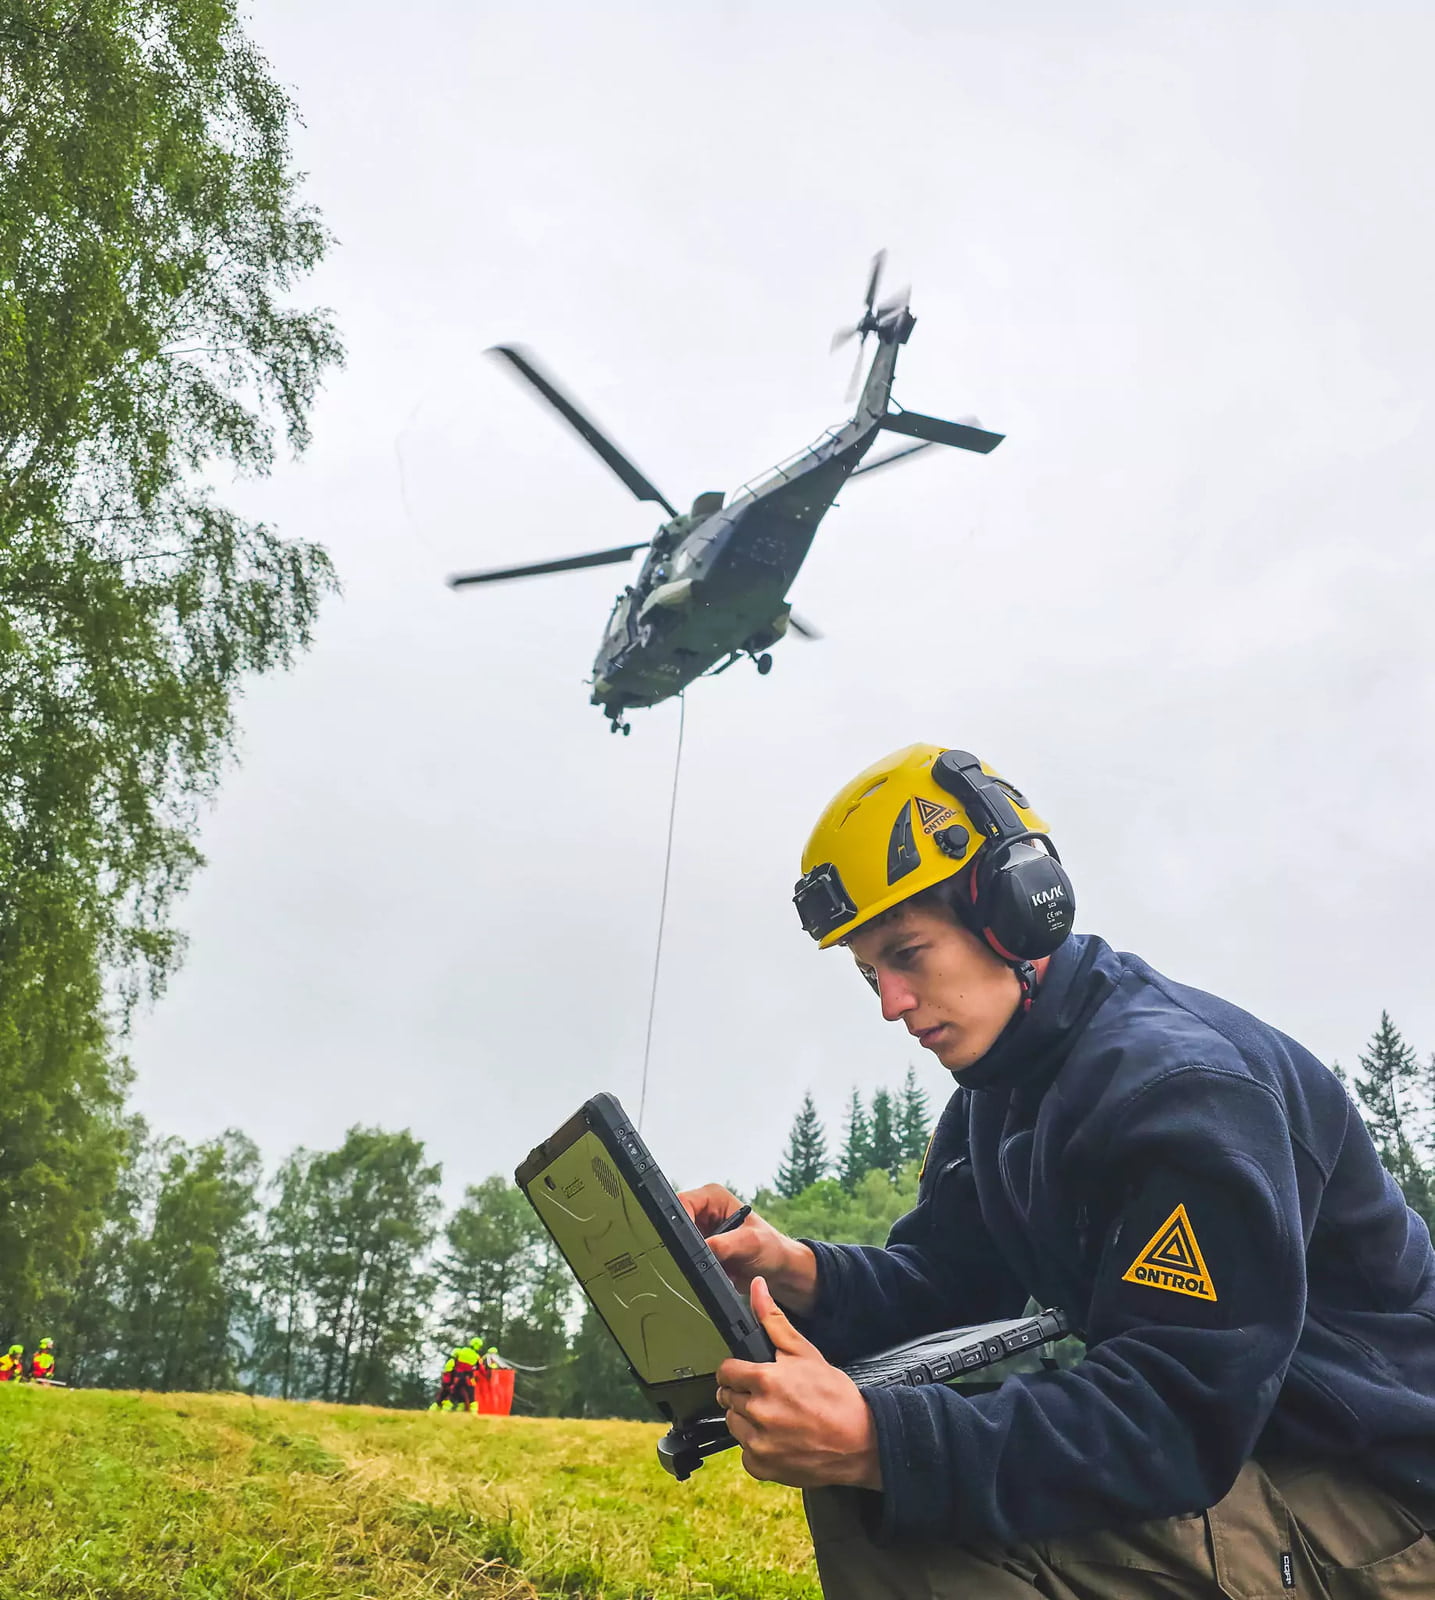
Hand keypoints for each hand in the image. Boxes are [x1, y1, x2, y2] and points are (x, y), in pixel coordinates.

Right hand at [677, 1185, 818, 1314]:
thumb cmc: (771, 1248)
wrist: (778, 1272)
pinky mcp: (700, 1251)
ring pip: (678, 1244)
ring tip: (714, 1264)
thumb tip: (701, 1249)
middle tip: (698, 1258)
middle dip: (684, 1244)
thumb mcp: (750, 1243)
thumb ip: (724, 1245)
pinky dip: (696, 1268)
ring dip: (691, 1258)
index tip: (683, 1243)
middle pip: (676, 1224)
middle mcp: (704, 1211)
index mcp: (713, 1197)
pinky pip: (686, 1259)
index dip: (679, 1222)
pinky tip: (712, 1271)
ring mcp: (700, 1232)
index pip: (683, 1202)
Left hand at [715, 1276, 881, 1490]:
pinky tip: (779, 1438)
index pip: (725, 1372)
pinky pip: (745, 1453)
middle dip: (744, 1393)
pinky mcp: (762, 1467)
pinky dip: (758, 1446)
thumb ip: (773, 1321)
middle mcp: (757, 1412)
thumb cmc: (835, 1397)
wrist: (861, 1441)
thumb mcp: (805, 1352)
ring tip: (776, 1416)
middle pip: (728, 1398)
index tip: (748, 1374)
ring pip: (734, 1425)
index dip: (736, 1371)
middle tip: (770, 1395)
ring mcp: (758, 1443)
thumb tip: (757, 1289)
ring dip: (748, 1419)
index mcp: (764, 1380)